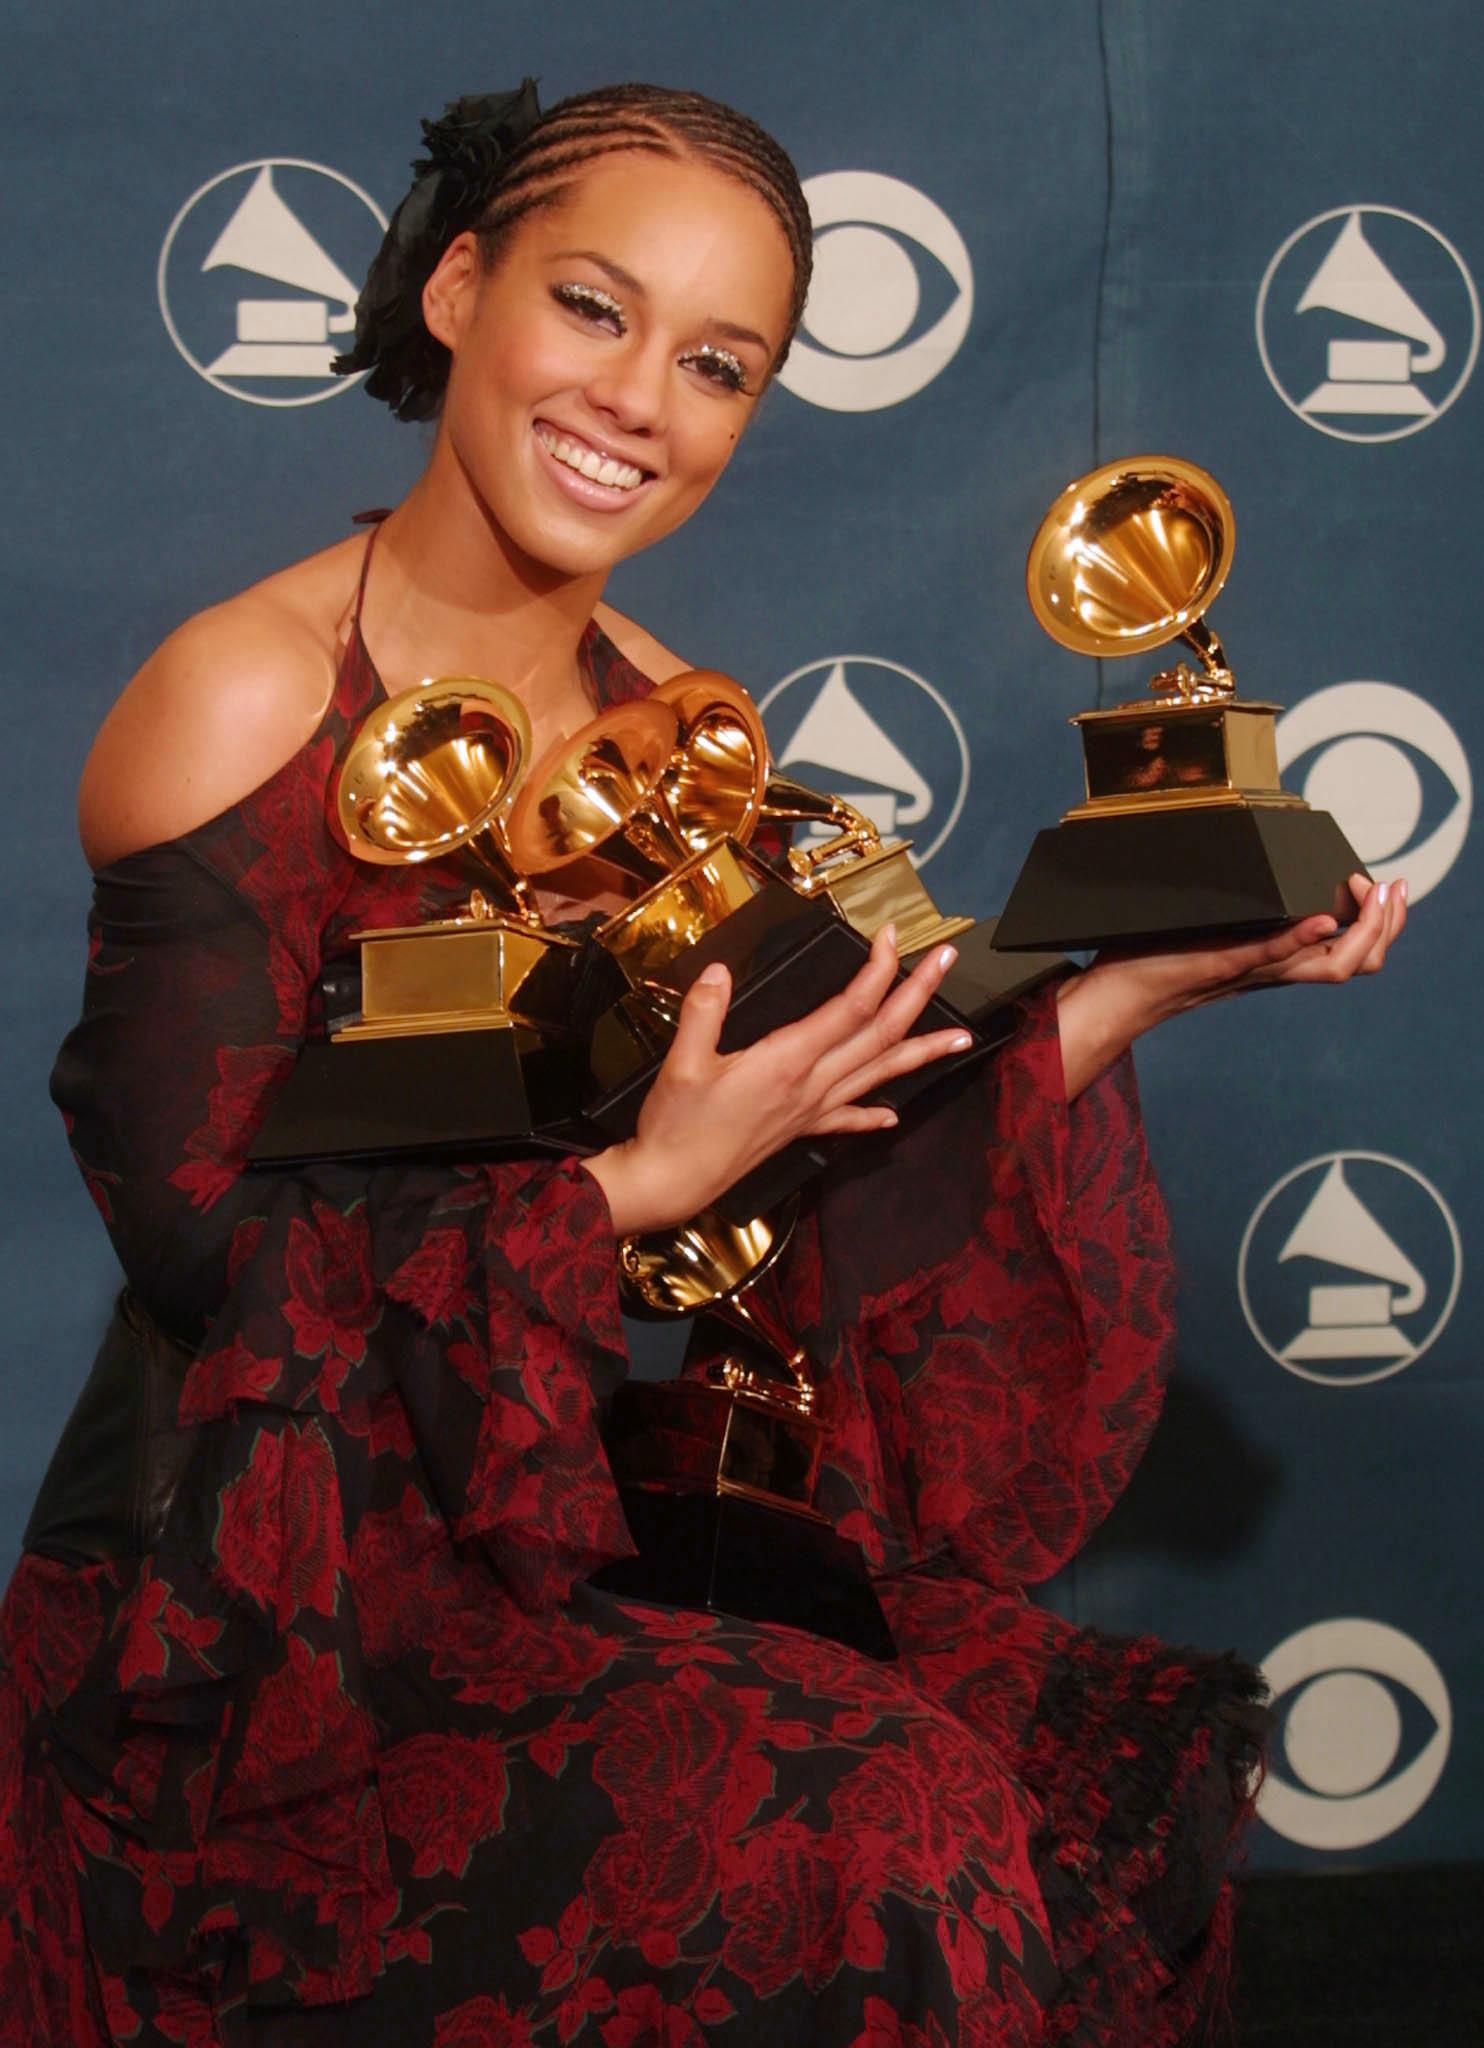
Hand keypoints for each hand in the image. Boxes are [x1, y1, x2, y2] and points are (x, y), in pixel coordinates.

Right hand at [584, 926, 972, 1234]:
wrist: (671, 1183)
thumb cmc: (676, 1125)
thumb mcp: (682, 1061)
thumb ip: (704, 1012)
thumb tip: (720, 970)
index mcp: (787, 1061)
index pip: (850, 1007)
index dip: (876, 969)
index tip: (889, 935)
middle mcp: (811, 1085)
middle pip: (880, 1034)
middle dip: (919, 994)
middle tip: (948, 960)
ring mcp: (811, 1111)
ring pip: (880, 1074)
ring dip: (923, 1052)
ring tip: (964, 1037)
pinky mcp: (800, 1130)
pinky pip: (848, 1119)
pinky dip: (874, 1112)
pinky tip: (894, 1114)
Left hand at [1056, 872, 1407, 1098]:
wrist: (1118, 994)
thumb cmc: (1160, 958)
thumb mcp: (1215, 927)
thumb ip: (1244, 910)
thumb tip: (1259, 871)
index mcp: (1279, 962)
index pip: (1353, 953)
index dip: (1383, 924)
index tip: (1386, 887)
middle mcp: (1274, 970)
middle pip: (1357, 962)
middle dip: (1388, 925)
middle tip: (1393, 889)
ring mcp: (1252, 968)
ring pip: (1328, 965)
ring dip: (1363, 931)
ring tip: (1373, 896)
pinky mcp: (1220, 963)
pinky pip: (1269, 955)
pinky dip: (1300, 939)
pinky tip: (1323, 919)